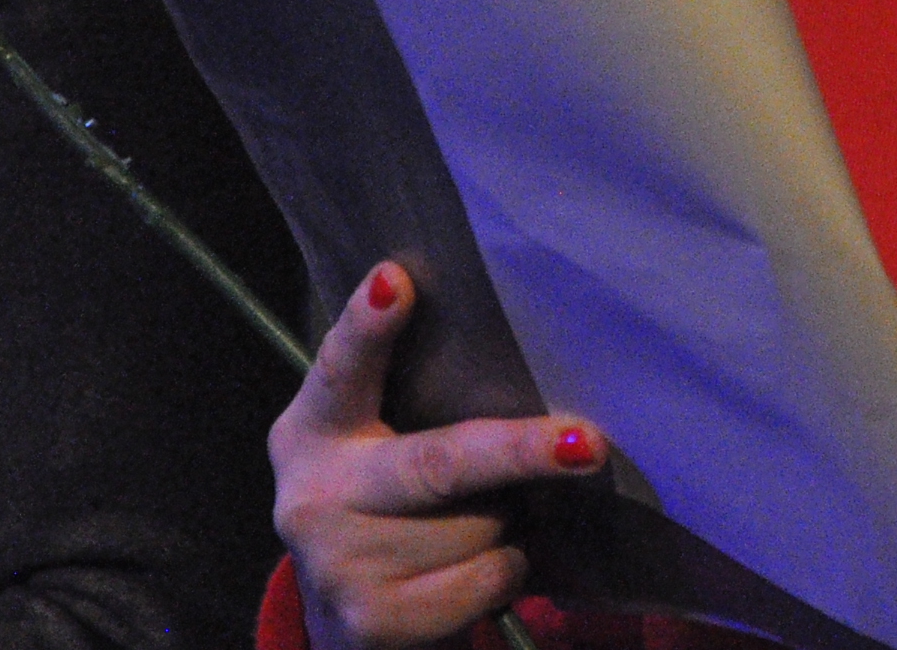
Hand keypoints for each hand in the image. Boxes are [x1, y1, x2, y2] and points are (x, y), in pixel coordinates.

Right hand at [271, 260, 609, 649]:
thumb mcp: (382, 447)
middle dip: (516, 452)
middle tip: (585, 442)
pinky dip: (503, 571)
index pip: (340, 369)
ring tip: (483, 523)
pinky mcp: (369, 622)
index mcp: (312, 431)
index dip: (367, 326)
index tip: (397, 280)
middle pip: (434, 463)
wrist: (350, 626)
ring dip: (507, 522)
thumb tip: (537, 368)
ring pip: (474, 526)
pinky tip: (476, 567)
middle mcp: (311, 496)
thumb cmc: (393, 510)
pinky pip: (482, 579)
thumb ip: (421, 407)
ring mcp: (337, 566)